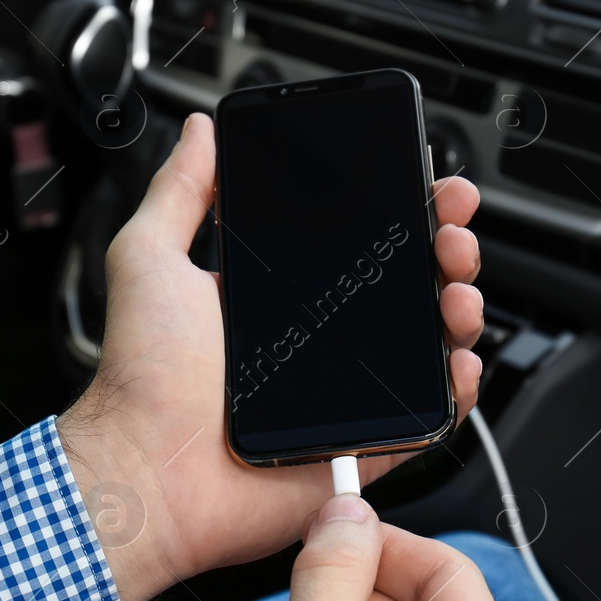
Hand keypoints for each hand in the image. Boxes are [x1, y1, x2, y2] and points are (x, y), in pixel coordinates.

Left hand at [58, 113, 484, 600]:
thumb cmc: (141, 376)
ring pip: (431, 343)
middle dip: (445, 248)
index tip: (424, 183)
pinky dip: (457, 389)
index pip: (361, 241)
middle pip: (409, 284)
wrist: (148, 469)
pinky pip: (429, 417)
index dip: (402, 209)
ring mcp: (348, 393)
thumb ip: (179, 191)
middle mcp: (322, 340)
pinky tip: (457, 361)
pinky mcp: (365, 446)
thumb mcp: (150, 258)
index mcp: (284, 296)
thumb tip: (201, 132)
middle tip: (449, 234)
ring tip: (455, 292)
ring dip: (459, 307)